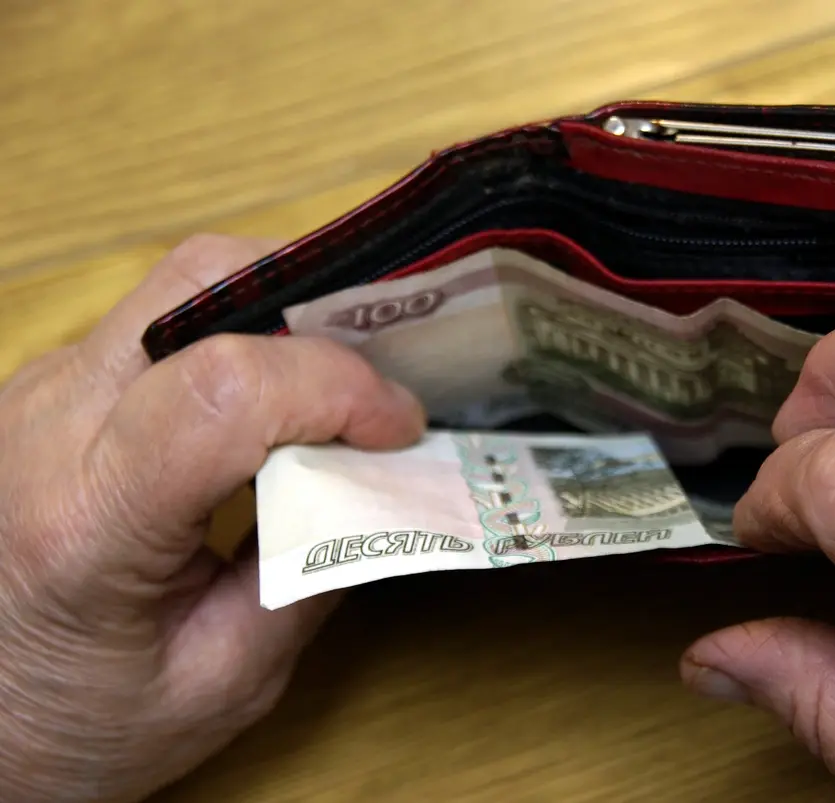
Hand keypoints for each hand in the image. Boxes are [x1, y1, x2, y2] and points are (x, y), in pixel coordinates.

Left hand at [0, 235, 425, 801]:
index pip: (223, 391)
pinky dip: (247, 333)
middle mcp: (48, 424)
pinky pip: (168, 317)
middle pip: (201, 283)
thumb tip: (391, 482)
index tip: (401, 430)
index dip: (338, 388)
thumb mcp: (222, 684)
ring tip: (344, 384)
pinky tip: (281, 398)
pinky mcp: (54, 382)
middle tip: (386, 375)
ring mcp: (43, 389)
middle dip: (321, 304)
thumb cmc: (78, 721)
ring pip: (186, 282)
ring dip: (286, 312)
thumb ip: (311, 575)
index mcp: (86, 519)